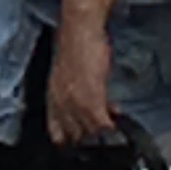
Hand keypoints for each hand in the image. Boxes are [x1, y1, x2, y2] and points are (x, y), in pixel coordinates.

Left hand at [46, 8, 118, 146]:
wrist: (80, 29)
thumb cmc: (75, 45)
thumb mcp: (67, 75)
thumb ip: (74, 94)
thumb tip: (87, 105)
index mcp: (52, 98)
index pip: (56, 133)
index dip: (71, 139)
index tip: (85, 137)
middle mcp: (61, 105)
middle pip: (75, 136)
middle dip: (91, 134)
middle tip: (104, 126)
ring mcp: (75, 105)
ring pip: (91, 133)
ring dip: (104, 129)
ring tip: (113, 118)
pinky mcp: (92, 102)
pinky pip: (103, 126)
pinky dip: (113, 125)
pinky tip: (118, 115)